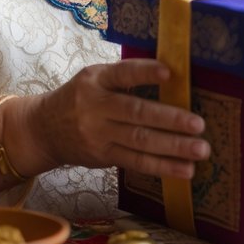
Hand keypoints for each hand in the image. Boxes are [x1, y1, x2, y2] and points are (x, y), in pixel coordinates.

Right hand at [17, 59, 209, 179]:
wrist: (43, 129)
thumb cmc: (79, 98)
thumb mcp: (94, 78)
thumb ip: (124, 77)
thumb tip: (173, 77)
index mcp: (96, 80)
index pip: (122, 73)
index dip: (145, 73)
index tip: (170, 74)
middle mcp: (95, 107)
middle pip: (136, 114)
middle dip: (170, 120)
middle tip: (199, 125)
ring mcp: (98, 135)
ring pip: (139, 142)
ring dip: (173, 148)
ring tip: (200, 150)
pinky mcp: (103, 157)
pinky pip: (136, 163)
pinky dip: (162, 167)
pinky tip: (184, 170)